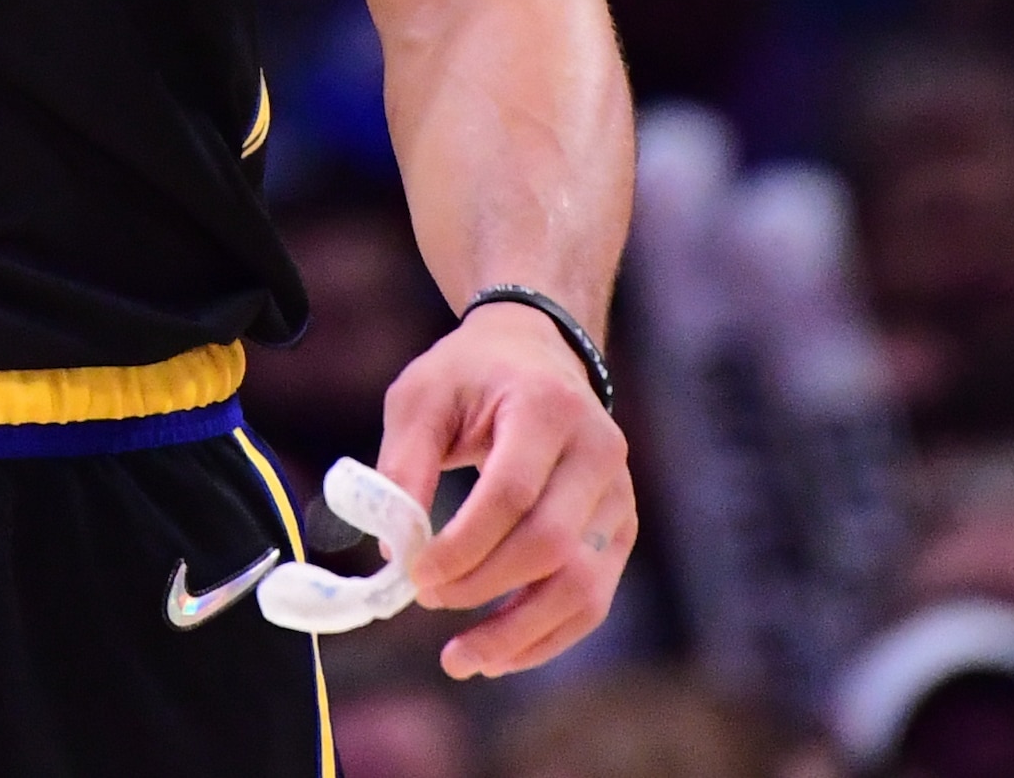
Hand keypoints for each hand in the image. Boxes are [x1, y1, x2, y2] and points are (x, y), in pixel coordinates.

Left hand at [371, 301, 637, 679]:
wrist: (537, 353)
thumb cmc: (470, 375)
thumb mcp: (420, 397)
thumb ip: (402, 465)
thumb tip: (395, 552)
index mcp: (547, 407)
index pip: (511, 493)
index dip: (463, 544)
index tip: (414, 573)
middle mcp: (598, 451)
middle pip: (551, 545)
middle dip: (483, 587)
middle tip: (426, 598)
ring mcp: (618, 495)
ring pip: (582, 586)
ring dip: (520, 634)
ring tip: (461, 659)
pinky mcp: (619, 530)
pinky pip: (592, 599)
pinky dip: (546, 636)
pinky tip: (499, 654)